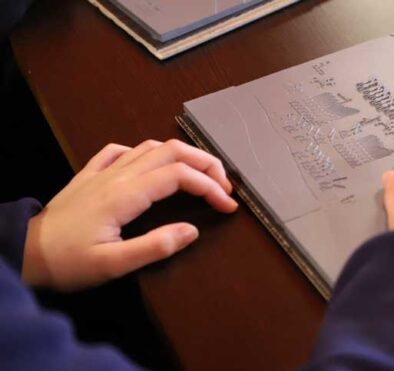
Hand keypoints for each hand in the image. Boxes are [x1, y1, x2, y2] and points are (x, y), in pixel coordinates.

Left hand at [23, 139, 237, 290]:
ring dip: (182, 155)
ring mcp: (102, 172)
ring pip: (151, 147)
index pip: (180, 176)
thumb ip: (155, 247)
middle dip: (206, 163)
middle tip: (225, 185)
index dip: (210, 187)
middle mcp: (117, 176)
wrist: (23, 254)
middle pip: (172, 151)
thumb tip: (192, 230)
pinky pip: (121, 151)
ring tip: (200, 175)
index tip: (227, 206)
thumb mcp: (113, 265)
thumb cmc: (67, 263)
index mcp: (125, 195)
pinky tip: (151, 166)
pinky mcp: (89, 176)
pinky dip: (145, 153)